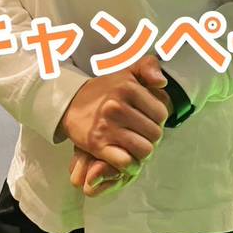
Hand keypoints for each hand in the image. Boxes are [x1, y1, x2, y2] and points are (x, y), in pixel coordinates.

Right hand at [68, 78, 173, 196]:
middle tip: (141, 133)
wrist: (71, 103)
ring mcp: (107, 127)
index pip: (161, 113)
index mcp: (127, 87)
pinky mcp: (97, 145)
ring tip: (136, 145)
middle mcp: (117, 106)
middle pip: (155, 134)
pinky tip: (128, 158)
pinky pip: (126, 162)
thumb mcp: (127, 71)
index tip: (147, 118)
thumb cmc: (105, 89)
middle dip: (151, 136)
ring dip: (143, 151)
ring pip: (144, 150)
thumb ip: (148, 66)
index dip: (158, 119)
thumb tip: (162, 82)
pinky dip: (130, 165)